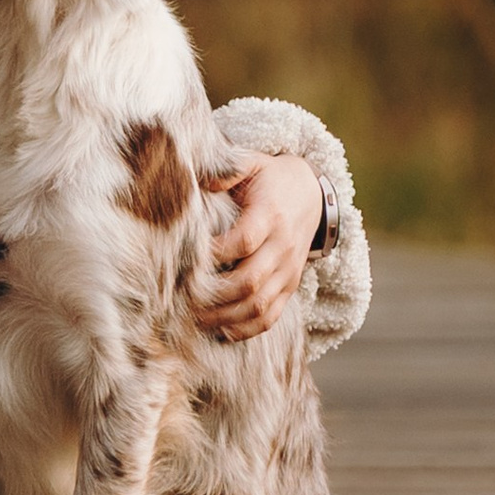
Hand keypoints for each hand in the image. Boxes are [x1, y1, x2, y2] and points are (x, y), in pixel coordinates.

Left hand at [196, 151, 323, 342]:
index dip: (216, 253)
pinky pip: (272, 316)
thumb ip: (226, 169)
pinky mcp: (290, 286)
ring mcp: (288, 270)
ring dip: (226, 317)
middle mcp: (283, 246)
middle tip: (183, 298)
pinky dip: (247, 329)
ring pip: (260, 305)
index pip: (244, 240)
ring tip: (195, 319)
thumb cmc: (271, 178)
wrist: (312, 194)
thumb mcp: (252, 162)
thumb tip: (200, 181)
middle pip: (250, 280)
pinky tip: (222, 331)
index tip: (187, 258)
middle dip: (215, 294)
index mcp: (271, 214)